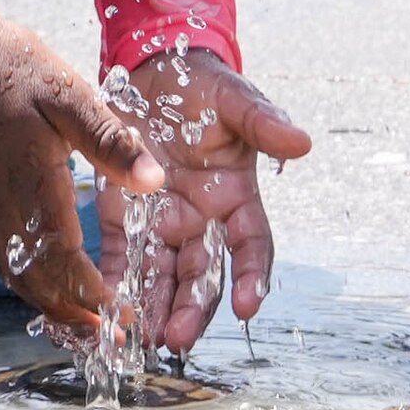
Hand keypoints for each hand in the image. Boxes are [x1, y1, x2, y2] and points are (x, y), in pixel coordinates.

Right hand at [0, 0, 157, 335]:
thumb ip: (110, 141)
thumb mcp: (69, 92)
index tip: (126, 317)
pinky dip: (32, 280)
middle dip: (74, 315)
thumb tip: (155, 183)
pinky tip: (52, 275)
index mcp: (35, 186)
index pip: (66, 263)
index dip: (96, 297)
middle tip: (111, 337)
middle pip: (38, 283)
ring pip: (18, 275)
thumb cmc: (10, 65)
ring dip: (51, 304)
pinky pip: (7, 256)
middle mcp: (8, 207)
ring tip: (85, 320)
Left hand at [108, 48, 313, 351]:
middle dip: (192, 308)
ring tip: (145, 339)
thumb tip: (301, 142)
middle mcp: (201, 220)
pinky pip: (121, 256)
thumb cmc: (205, 89)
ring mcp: (162, 222)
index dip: (251, 277)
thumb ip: (264, 123)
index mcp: (235, 198)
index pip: (250, 247)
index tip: (247, 305)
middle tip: (179, 338)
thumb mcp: (235, 100)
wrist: (155, 70)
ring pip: (162, 276)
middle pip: (202, 274)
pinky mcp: (123, 216)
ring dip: (155, 308)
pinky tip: (108, 310)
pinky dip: (116, 284)